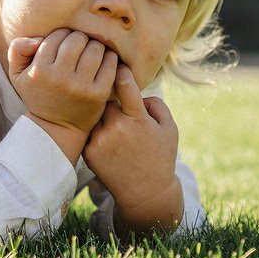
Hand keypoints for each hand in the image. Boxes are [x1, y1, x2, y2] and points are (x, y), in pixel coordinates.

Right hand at [8, 29, 117, 163]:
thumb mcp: (18, 75)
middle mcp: (60, 78)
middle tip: (79, 45)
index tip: (63, 43)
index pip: (57, 36)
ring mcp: (81, 86)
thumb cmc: (38, 95)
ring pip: (95, 48)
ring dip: (94, 45)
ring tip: (90, 51)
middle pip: (77, 39)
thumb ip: (18, 49)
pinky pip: (110, 63)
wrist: (56, 127)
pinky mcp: (98, 94)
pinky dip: (109, 57)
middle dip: (79, 38)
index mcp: (40, 70)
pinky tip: (103, 59)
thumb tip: (37, 39)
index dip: (62, 35)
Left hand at [83, 64, 183, 235]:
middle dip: (110, 99)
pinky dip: (96, 130)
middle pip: (105, 98)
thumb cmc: (160, 156)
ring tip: (113, 126)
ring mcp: (100, 140)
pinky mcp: (88, 151)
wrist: (145, 193)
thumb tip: (136, 91)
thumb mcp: (170, 128)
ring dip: (101, 115)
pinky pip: (89, 129)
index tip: (117, 64)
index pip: (124, 84)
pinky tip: (107, 140)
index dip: (120, 71)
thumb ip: (156, 104)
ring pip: (95, 113)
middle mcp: (116, 128)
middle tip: (116, 106)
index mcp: (137, 119)